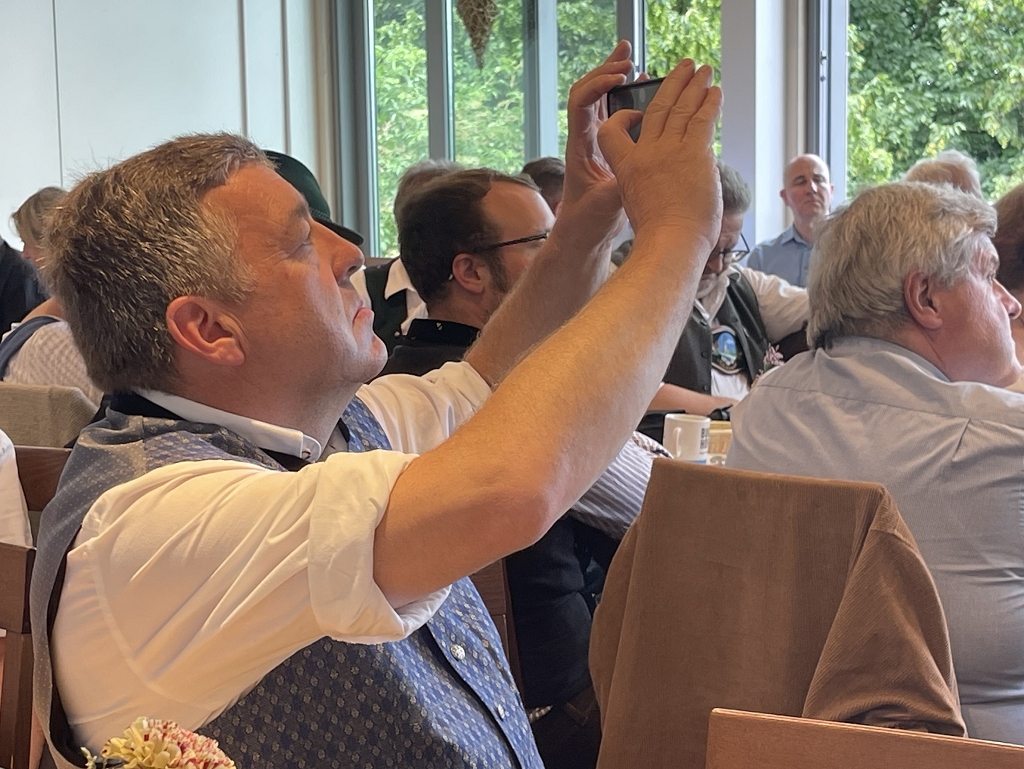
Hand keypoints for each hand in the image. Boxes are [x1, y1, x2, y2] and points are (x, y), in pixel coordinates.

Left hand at [554, 41, 633, 249]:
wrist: (583, 235)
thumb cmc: (587, 222)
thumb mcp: (606, 204)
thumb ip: (620, 184)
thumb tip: (640, 167)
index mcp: (579, 146)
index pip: (580, 103)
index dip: (598, 84)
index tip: (620, 77)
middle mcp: (584, 138)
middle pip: (588, 91)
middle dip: (606, 69)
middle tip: (627, 56)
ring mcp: (595, 141)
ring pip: (600, 99)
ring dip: (613, 77)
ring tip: (631, 57)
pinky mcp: (607, 148)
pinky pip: (613, 114)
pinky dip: (624, 96)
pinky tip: (640, 85)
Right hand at [598, 59, 722, 255]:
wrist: (670, 243)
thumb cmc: (659, 236)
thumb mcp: (640, 206)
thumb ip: (652, 184)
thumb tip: (674, 180)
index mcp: (626, 168)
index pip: (616, 132)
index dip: (628, 116)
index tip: (640, 109)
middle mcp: (645, 154)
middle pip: (657, 109)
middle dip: (672, 84)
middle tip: (684, 68)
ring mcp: (668, 151)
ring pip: (681, 108)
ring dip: (694, 85)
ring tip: (703, 70)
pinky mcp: (693, 153)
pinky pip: (702, 119)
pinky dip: (710, 103)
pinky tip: (715, 91)